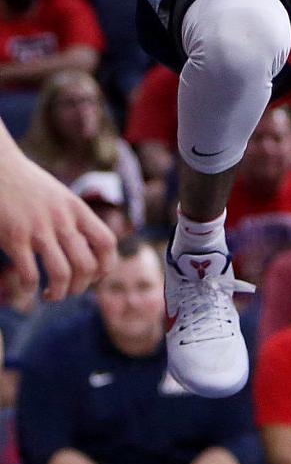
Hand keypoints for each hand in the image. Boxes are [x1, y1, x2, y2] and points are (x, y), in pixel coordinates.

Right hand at [0, 150, 116, 299]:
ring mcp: (39, 229)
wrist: (0, 167)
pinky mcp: (14, 237)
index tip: (94, 277)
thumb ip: (75, 219)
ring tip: (50, 296)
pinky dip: (30, 289)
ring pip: (61, 273)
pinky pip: (29, 273)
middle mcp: (63, 220)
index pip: (107, 243)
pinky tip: (28, 290)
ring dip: (58, 293)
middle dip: (80, 287)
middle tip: (68, 291)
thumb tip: (87, 247)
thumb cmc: (30, 186)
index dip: (106, 266)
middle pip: (87, 265)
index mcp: (78, 210)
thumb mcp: (62, 198)